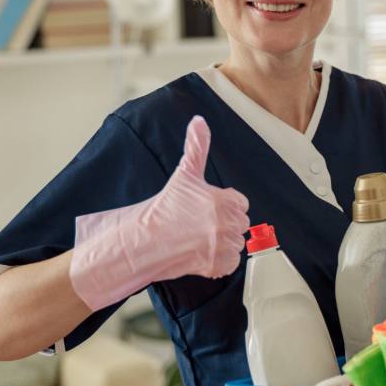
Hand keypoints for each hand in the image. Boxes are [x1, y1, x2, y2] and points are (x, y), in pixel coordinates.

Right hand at [70, 116, 249, 310]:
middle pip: (240, 224)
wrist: (144, 240)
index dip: (225, 206)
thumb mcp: (184, 174)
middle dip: (224, 224)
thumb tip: (199, 120)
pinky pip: (231, 264)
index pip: (241, 203)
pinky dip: (219, 262)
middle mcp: (225, 223)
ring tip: (198, 239)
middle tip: (199, 225)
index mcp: (223, 200)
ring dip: (222, 243)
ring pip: (236, 244)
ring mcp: (221, 246)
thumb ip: (197, 147)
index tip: (206, 209)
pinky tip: (201, 254)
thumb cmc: (164, 208)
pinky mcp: (216, 265)